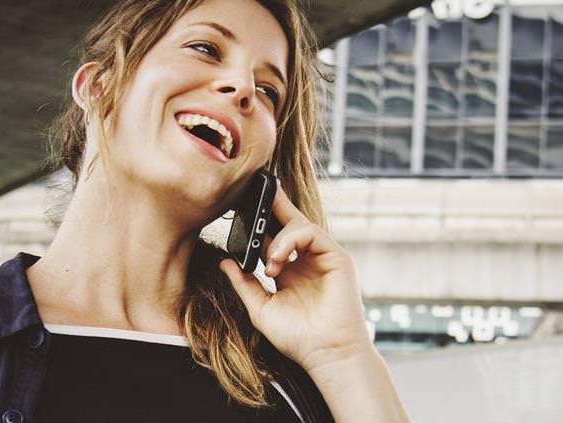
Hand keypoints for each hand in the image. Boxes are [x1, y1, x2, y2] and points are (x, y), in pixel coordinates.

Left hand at [219, 186, 371, 372]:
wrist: (324, 353)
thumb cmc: (297, 337)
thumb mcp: (261, 308)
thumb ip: (244, 284)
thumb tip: (225, 261)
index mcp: (290, 270)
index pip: (275, 237)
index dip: (262, 222)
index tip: (243, 206)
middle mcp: (308, 260)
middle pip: (291, 223)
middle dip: (274, 205)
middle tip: (254, 190)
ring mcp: (323, 257)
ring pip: (301, 225)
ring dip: (279, 238)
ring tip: (268, 261)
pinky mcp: (337, 258)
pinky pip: (314, 234)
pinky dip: (293, 240)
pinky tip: (278, 258)